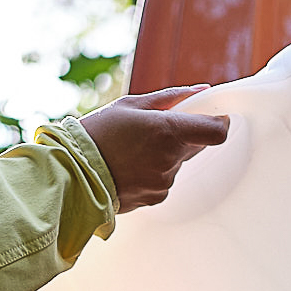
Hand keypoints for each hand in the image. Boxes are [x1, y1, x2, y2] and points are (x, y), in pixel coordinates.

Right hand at [78, 85, 229, 213]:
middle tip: (153, 130)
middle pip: (197, 145)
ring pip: (178, 162)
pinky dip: (154, 171)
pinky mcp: (156, 198)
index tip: (211, 116)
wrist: (72, 173)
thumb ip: (173, 98)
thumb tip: (204, 91)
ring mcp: (164, 182)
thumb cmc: (98, 134)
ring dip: (165, 154)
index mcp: (168, 132)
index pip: (217, 131)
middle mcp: (171, 160)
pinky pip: (165, 180)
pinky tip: (130, 167)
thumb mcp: (131, 105)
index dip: (219, 122)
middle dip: (183, 135)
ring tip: (133, 150)